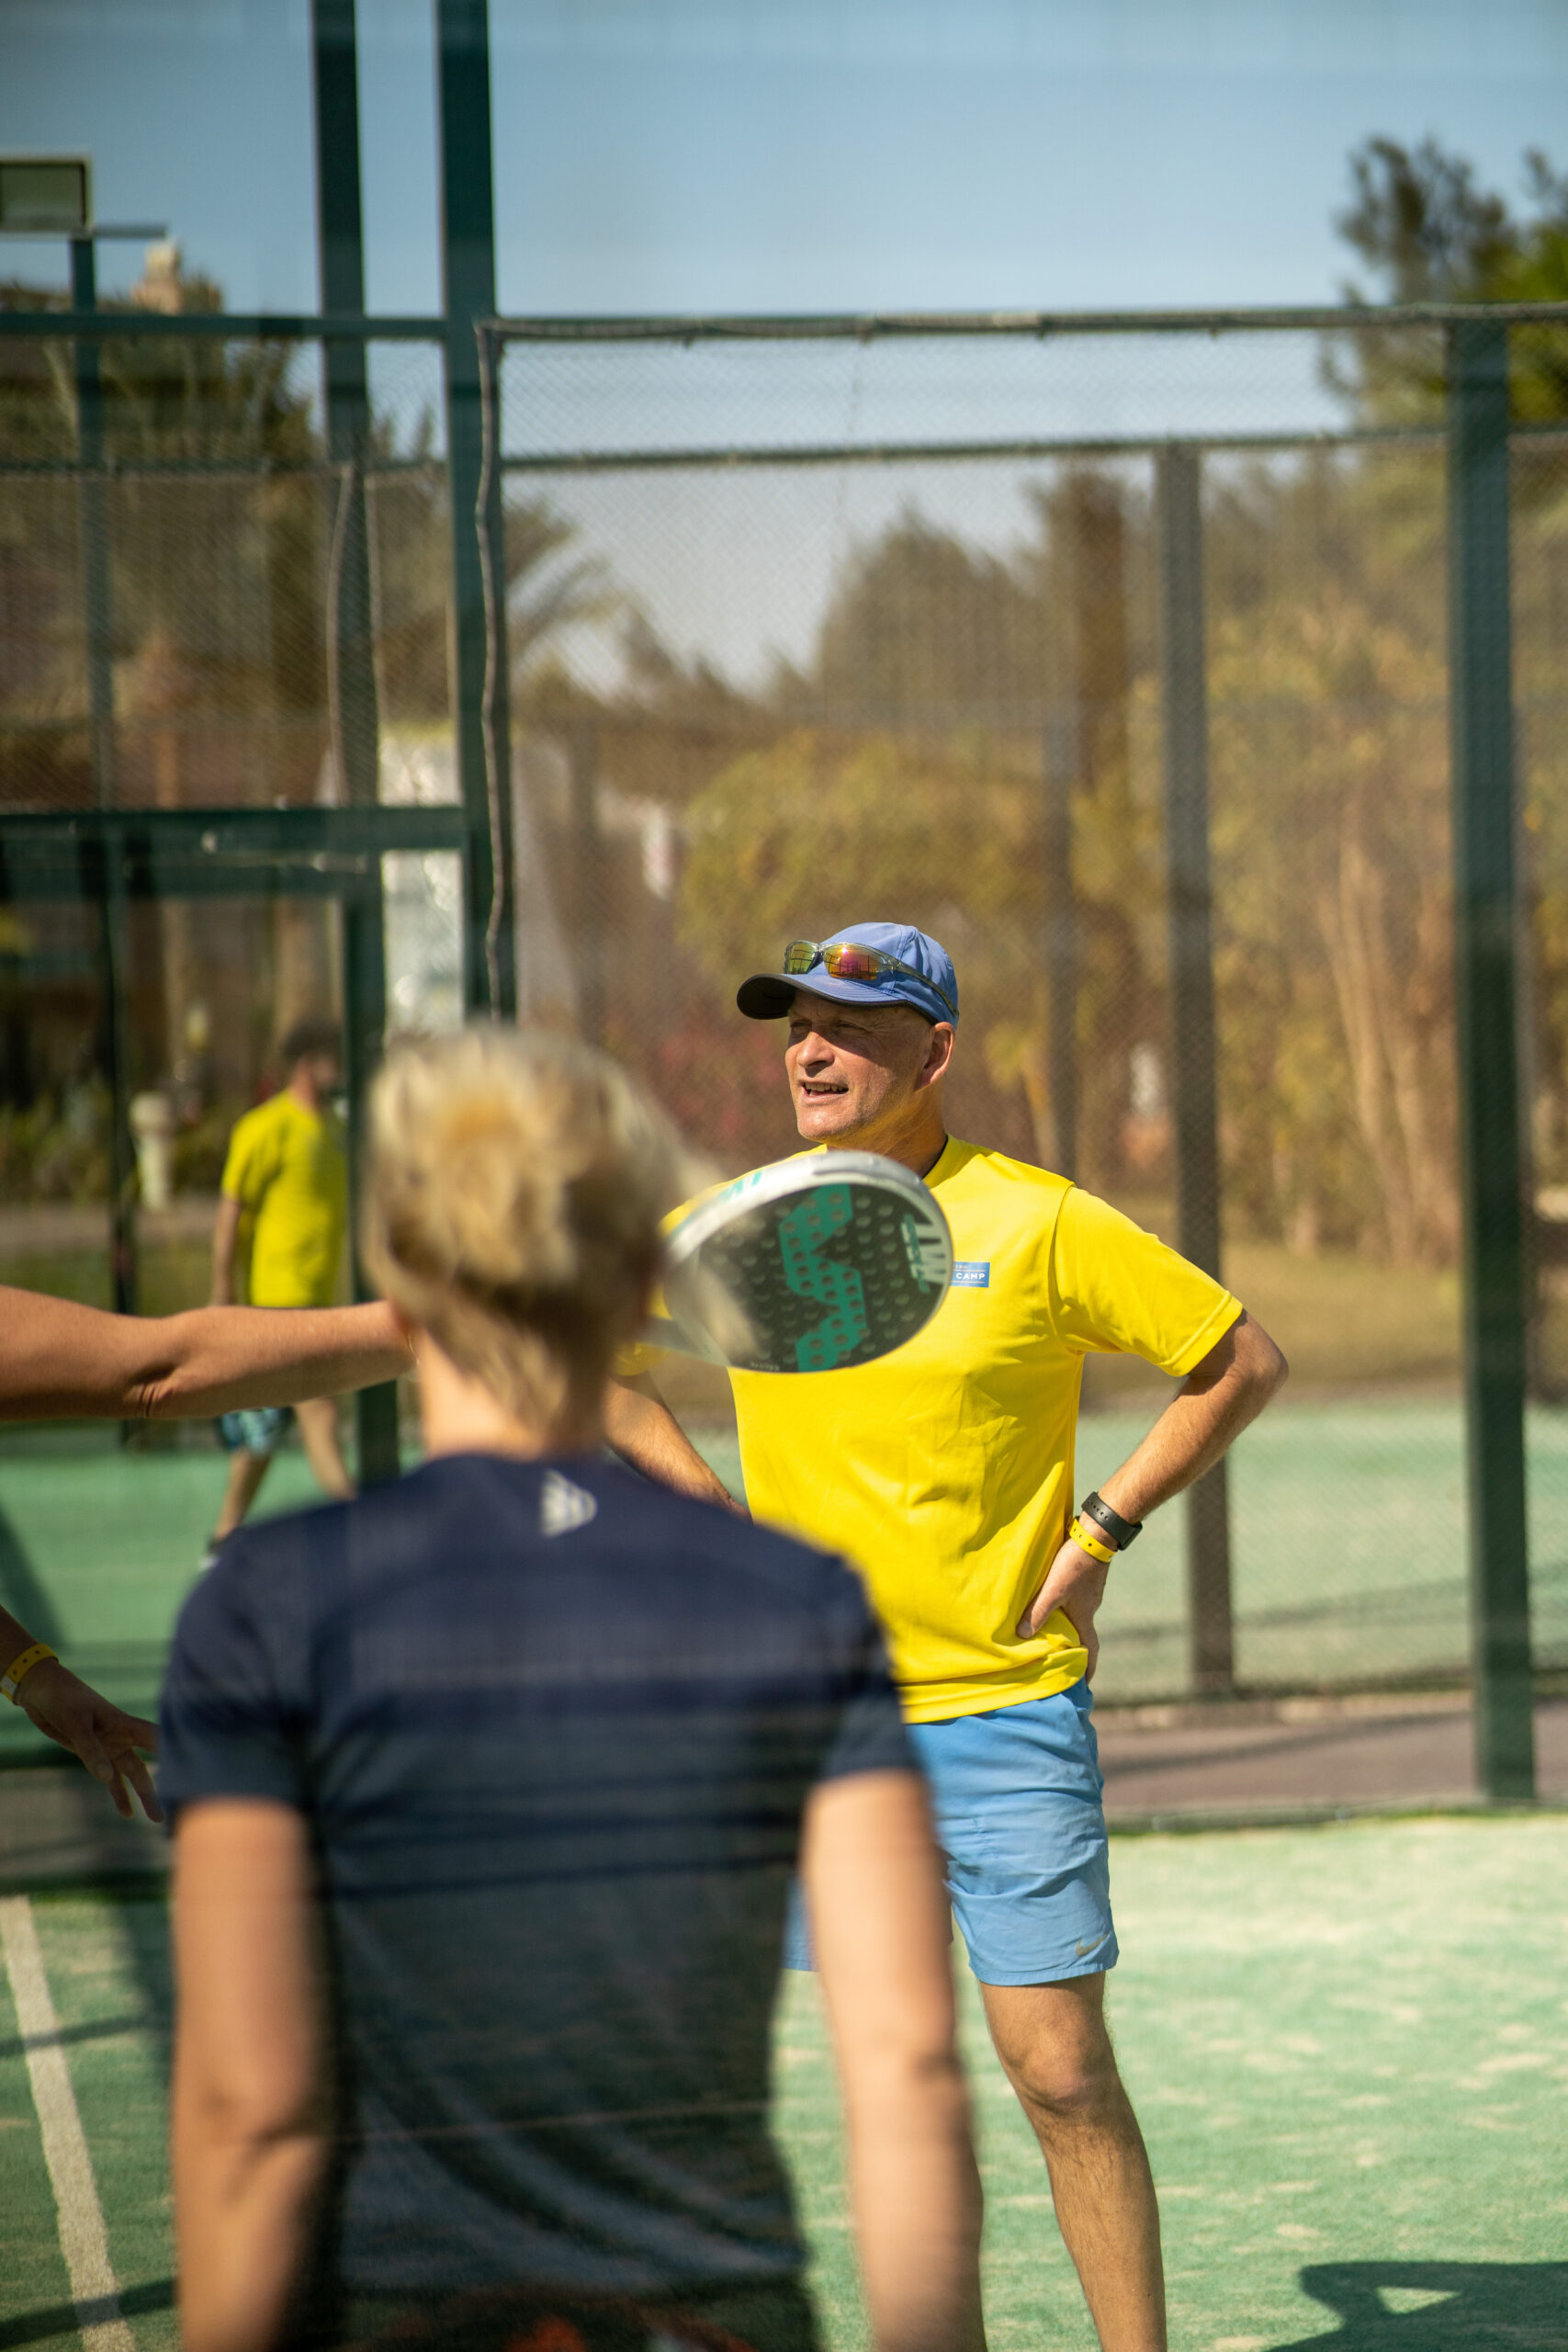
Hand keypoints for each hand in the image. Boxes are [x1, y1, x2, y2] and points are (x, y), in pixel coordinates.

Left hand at [15, 1660, 161, 1821]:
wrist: (42, 1691)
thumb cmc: (62, 1698)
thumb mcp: (75, 1722)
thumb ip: (90, 1750)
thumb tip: (106, 1778)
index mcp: (123, 1723)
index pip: (156, 1738)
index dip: (175, 1750)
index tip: (195, 1766)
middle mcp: (120, 1737)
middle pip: (146, 1764)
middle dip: (158, 1785)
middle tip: (173, 1805)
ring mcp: (108, 1746)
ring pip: (130, 1774)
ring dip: (141, 1794)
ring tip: (155, 1818)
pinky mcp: (93, 1754)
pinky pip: (109, 1778)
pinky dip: (117, 1793)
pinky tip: (126, 1813)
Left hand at [1016, 1537, 1110, 1680]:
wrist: (1096, 1535)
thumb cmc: (1075, 1564)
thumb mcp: (1053, 1590)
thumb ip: (1038, 1611)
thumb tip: (1023, 1635)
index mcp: (1084, 1616)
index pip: (1090, 1649)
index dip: (1089, 1668)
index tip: (1085, 1683)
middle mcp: (1090, 1607)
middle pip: (1083, 1633)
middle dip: (1074, 1647)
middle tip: (1061, 1656)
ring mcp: (1090, 1592)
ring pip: (1078, 1615)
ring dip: (1068, 1625)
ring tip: (1052, 1629)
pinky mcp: (1086, 1578)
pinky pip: (1077, 1599)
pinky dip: (1066, 1607)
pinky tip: (1054, 1600)